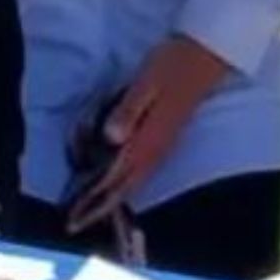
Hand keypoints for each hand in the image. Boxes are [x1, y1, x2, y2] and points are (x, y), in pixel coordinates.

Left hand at [66, 36, 231, 233]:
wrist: (206, 55)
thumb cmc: (171, 65)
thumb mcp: (146, 83)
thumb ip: (128, 111)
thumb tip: (110, 139)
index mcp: (149, 137)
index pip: (119, 177)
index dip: (96, 199)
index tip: (76, 218)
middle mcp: (156, 147)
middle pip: (125, 184)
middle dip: (99, 206)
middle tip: (74, 224)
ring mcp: (162, 142)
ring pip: (133, 178)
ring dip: (110, 197)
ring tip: (88, 211)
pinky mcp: (164, 135)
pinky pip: (141, 167)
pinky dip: (123, 180)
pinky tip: (113, 184)